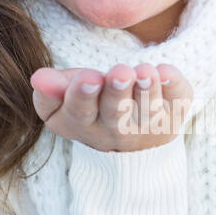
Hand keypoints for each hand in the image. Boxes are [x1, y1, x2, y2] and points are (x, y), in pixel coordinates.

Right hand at [29, 62, 193, 152]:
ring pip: (148, 111)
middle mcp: (115, 132)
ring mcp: (146, 128)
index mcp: (81, 124)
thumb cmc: (90, 107)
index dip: (83, 94)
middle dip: (118, 92)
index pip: (79, 112)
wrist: (128, 143)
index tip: (89, 77)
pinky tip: (167, 72)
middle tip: (121, 72)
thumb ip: (50, 90)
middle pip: (116, 114)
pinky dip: (175, 88)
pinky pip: (177, 103)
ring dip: (147, 90)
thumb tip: (38, 78)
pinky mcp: (173, 118)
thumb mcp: (63, 101)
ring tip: (146, 71)